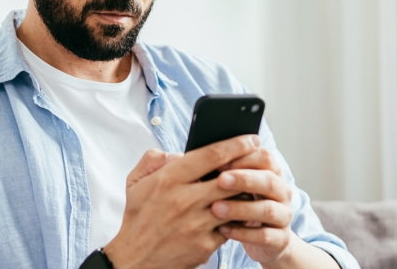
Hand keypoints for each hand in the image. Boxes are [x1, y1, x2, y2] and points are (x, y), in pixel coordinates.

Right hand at [103, 135, 260, 268]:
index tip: (250, 139)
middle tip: (261, 158)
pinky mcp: (205, 245)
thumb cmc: (138, 219)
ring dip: (246, 192)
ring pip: (235, 202)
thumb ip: (153, 160)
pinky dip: (238, 217)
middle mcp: (184, 200)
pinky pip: (231, 225)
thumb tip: (177, 153)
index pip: (211, 155)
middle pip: (230, 177)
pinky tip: (241, 210)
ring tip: (253, 183)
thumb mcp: (135, 183)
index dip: (236, 144)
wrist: (135, 260)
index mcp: (168, 180)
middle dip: (250, 165)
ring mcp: (196, 224)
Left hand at [210, 148, 297, 264]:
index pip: (265, 157)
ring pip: (267, 209)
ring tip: (215, 208)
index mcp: (273, 174)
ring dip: (241, 208)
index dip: (244, 157)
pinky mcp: (281, 240)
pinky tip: (223, 230)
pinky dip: (243, 233)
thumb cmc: (244, 206)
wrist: (266, 241)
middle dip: (244, 179)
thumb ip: (226, 173)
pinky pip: (264, 236)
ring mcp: (284, 216)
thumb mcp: (238, 187)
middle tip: (220, 180)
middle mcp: (282, 193)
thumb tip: (194, 157)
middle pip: (269, 181)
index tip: (218, 162)